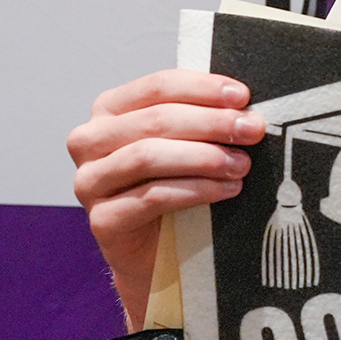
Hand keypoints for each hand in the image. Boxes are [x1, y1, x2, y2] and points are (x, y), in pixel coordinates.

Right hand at [68, 69, 264, 319]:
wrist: (157, 252)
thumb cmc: (174, 185)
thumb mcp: (185, 143)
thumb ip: (202, 118)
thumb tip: (246, 106)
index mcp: (110, 110)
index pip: (156, 86)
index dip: (202, 88)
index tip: (243, 96)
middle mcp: (89, 141)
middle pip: (154, 120)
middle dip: (211, 122)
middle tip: (251, 130)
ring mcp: (90, 181)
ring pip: (148, 156)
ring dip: (204, 157)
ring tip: (242, 164)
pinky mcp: (102, 220)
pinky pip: (153, 197)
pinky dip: (197, 190)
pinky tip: (228, 189)